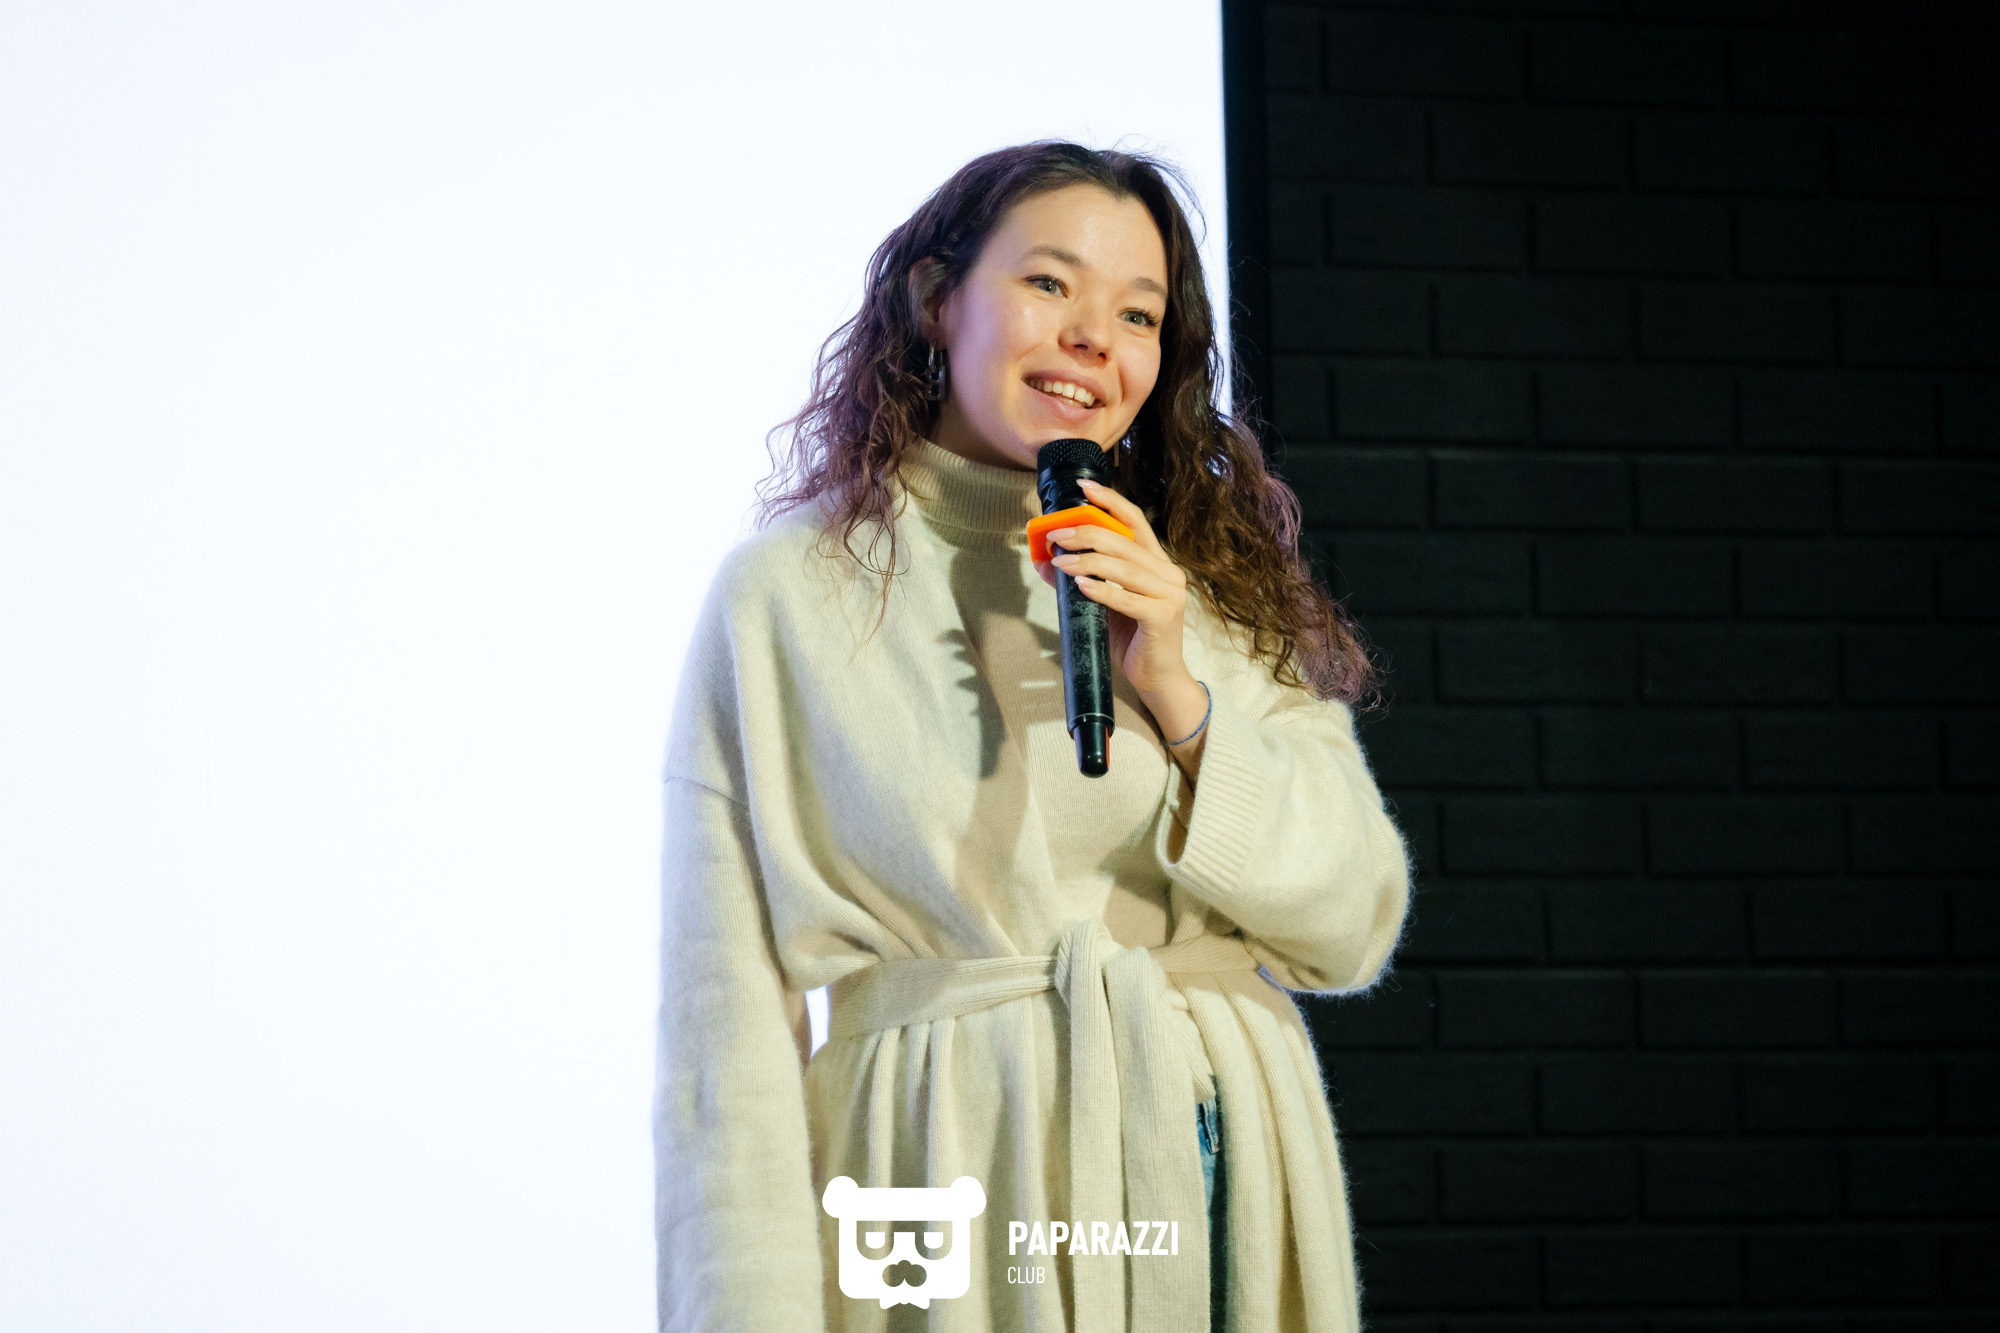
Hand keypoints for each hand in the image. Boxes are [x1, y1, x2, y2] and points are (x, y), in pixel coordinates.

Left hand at [1031, 478, 1196, 705]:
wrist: (1158, 678)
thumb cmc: (1131, 638)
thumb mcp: (1101, 604)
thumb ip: (1080, 580)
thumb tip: (1044, 561)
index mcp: (1156, 563)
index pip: (1135, 521)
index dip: (1111, 502)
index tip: (1084, 488)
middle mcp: (1168, 573)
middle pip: (1125, 542)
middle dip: (1087, 534)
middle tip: (1056, 535)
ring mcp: (1170, 595)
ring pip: (1126, 568)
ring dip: (1089, 562)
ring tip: (1062, 562)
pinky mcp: (1164, 618)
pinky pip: (1129, 600)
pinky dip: (1104, 591)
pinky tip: (1082, 586)